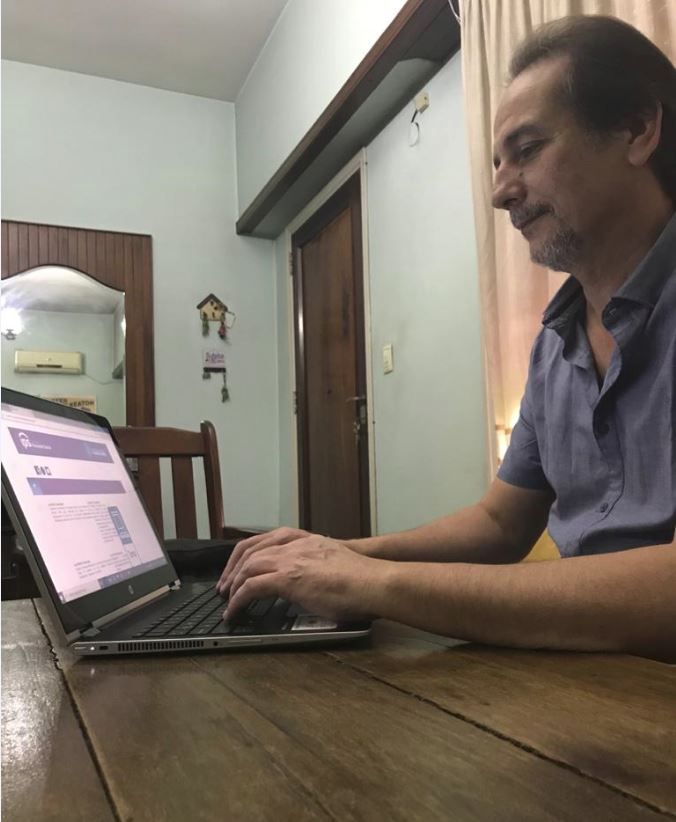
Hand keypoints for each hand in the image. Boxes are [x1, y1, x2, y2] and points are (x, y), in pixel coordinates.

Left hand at [222, 533, 381, 621]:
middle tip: (224, 587)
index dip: (246, 555)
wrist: (374, 581)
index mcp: (305, 540)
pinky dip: (238, 599)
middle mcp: (294, 545)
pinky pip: (252, 587)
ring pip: (248, 567)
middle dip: (232, 569)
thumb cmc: (363, 578)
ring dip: (233, 585)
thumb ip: (317, 567)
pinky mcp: (288, 578)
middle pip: (249, 550)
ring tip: (227, 600)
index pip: (264, 540)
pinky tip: (234, 611)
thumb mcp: (333, 563)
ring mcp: (291, 559)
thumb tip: (310, 583)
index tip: (238, 569)